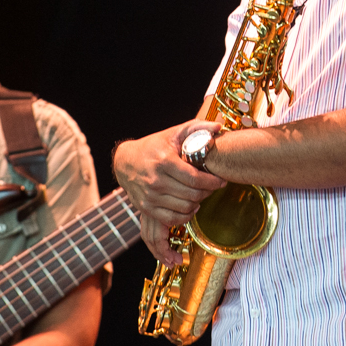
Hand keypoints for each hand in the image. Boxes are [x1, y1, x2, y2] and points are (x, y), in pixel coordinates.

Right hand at [113, 120, 226, 264]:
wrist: (125, 162)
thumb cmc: (153, 146)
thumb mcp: (173, 133)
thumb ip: (197, 128)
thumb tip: (218, 126)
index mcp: (164, 161)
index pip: (194, 178)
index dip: (212, 182)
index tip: (221, 181)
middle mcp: (155, 180)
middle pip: (192, 194)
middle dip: (208, 192)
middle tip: (213, 187)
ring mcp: (150, 196)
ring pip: (184, 208)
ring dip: (198, 203)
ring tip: (202, 194)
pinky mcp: (146, 208)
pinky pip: (172, 219)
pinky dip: (185, 215)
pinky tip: (190, 206)